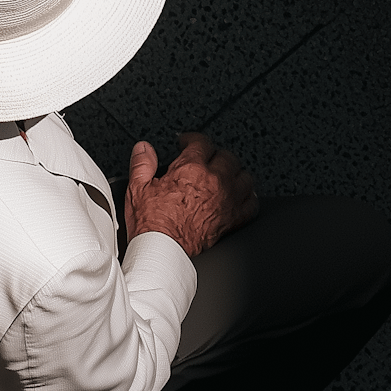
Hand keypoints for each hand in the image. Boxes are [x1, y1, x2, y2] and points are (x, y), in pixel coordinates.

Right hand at [124, 132, 257, 257]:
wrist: (163, 251)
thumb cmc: (152, 223)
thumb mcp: (138, 187)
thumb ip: (142, 163)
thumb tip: (144, 148)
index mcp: (191, 168)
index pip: (201, 142)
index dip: (193, 139)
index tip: (187, 142)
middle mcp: (214, 181)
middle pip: (227, 156)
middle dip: (215, 154)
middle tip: (204, 158)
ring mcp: (227, 200)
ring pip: (244, 177)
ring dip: (235, 173)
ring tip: (224, 173)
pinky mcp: (233, 220)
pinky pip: (252, 203)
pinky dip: (248, 198)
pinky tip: (241, 196)